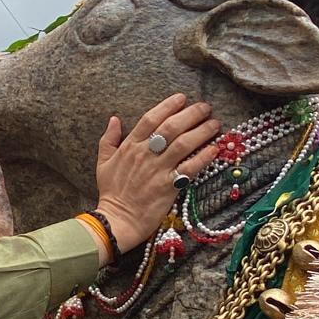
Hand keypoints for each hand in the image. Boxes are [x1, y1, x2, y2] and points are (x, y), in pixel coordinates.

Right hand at [86, 95, 221, 263]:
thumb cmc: (111, 192)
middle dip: (191, 114)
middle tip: (205, 107)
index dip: (168, 106)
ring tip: (215, 123)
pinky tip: (215, 149)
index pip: (151, 118)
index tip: (182, 98)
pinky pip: (190, 168)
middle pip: (171, 127)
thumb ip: (108, 139)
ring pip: (184, 144)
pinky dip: (204, 157)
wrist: (116, 220)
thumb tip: (114, 119)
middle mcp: (145, 154)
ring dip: (202, 131)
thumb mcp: (103, 162)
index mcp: (130, 146)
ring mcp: (158, 170)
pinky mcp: (169, 186)